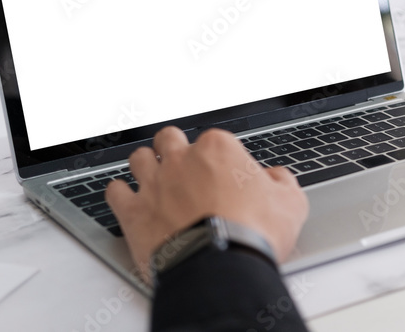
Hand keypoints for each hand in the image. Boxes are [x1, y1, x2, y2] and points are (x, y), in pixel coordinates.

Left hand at [105, 127, 308, 282]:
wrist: (220, 265)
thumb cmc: (252, 233)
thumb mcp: (289, 204)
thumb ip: (282, 182)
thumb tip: (277, 178)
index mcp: (218, 149)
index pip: (214, 140)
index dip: (219, 157)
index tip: (223, 172)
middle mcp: (182, 159)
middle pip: (169, 139)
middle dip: (173, 148)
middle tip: (182, 164)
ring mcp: (154, 183)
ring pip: (139, 159)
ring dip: (146, 166)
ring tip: (154, 178)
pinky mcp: (133, 212)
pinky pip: (114, 192)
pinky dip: (119, 194)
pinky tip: (126, 199)